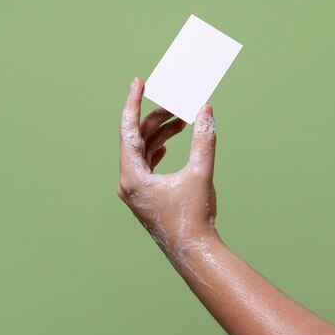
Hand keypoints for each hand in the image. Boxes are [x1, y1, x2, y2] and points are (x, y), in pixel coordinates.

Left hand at [118, 77, 218, 268]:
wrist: (194, 253)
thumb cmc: (194, 217)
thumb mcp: (200, 173)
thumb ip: (203, 140)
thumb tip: (206, 111)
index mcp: (133, 176)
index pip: (129, 129)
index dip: (134, 102)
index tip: (138, 82)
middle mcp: (129, 182)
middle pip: (138, 138)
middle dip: (157, 118)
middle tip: (176, 104)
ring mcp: (135, 190)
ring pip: (144, 150)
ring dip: (161, 133)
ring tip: (182, 121)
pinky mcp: (145, 195)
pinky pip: (147, 163)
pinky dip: (159, 149)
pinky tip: (170, 143)